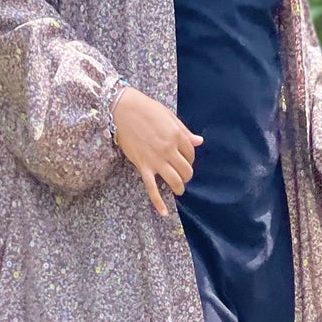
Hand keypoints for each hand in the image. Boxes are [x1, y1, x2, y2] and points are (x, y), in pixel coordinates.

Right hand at [112, 85, 201, 216]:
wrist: (123, 110)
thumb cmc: (146, 109)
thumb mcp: (169, 117)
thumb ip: (185, 132)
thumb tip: (199, 142)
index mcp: (177, 136)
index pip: (191, 154)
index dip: (189, 159)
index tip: (184, 159)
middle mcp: (169, 150)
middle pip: (185, 170)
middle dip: (186, 175)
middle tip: (182, 175)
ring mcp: (156, 160)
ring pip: (174, 181)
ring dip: (179, 187)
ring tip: (178, 189)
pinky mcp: (143, 166)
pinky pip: (152, 188)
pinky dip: (158, 202)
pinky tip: (163, 212)